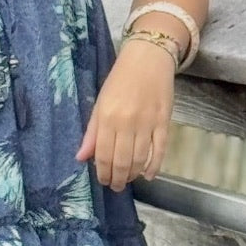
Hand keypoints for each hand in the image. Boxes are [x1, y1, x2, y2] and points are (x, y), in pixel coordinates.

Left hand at [75, 39, 172, 191]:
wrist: (147, 59)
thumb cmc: (120, 80)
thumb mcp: (100, 103)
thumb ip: (92, 132)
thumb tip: (81, 158)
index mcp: (107, 117)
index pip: (103, 155)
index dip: (103, 173)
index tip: (104, 181)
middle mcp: (126, 123)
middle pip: (122, 161)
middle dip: (118, 178)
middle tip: (116, 186)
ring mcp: (147, 123)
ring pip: (140, 159)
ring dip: (134, 174)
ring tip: (129, 180)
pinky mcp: (164, 122)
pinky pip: (160, 150)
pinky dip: (155, 166)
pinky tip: (149, 175)